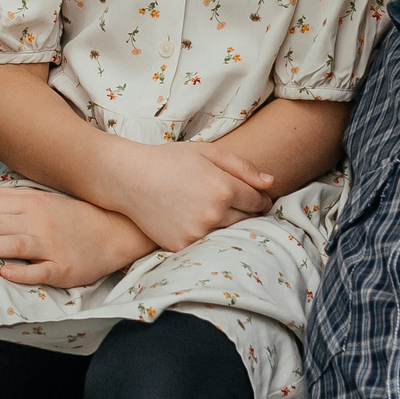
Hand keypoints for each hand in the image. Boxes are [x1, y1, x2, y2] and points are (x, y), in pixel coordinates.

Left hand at [0, 182, 155, 288]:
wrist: (116, 230)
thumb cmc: (72, 216)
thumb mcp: (37, 199)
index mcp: (30, 203)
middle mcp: (39, 221)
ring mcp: (52, 245)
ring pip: (14, 244)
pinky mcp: (64, 268)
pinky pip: (41, 270)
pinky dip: (23, 271)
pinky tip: (4, 272)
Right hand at [106, 138, 277, 252]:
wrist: (128, 178)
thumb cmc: (169, 160)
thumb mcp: (208, 152)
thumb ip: (244, 168)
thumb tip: (271, 184)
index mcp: (224, 189)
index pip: (259, 202)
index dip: (261, 199)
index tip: (257, 198)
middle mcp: (214, 214)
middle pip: (247, 220)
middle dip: (246, 212)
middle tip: (232, 203)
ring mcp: (197, 233)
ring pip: (228, 234)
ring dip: (227, 225)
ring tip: (212, 210)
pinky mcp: (182, 246)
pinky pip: (205, 244)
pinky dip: (205, 235)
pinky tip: (193, 219)